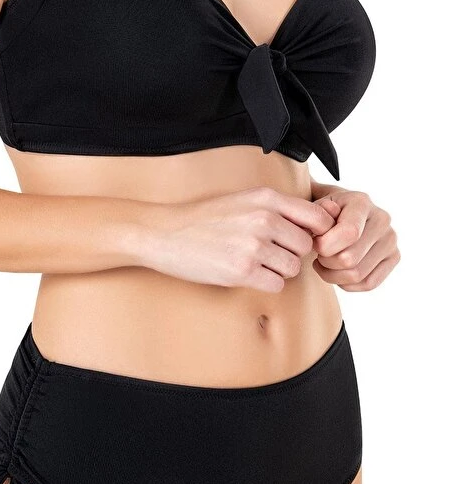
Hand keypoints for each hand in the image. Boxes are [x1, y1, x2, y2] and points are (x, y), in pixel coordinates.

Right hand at [144, 187, 336, 292]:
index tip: (301, 240)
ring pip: (293, 268)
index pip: (317, 218)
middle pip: (306, 246)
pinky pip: (277, 285)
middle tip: (270, 254)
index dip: (316, 233)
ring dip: (279, 271)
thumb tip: (314, 225)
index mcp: (266, 198)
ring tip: (256, 263)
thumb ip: (277, 208)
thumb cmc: (205, 219)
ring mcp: (254, 245)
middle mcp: (264, 219)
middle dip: (292, 253)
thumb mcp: (243, 200)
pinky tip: (248, 274)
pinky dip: (266, 284)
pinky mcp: (242, 270)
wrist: (166, 234)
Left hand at [311, 188, 399, 290]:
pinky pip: (369, 283)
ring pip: (357, 275)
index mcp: (361, 202)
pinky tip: (337, 272)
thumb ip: (315, 213)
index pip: (349, 233)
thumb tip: (326, 217)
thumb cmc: (323, 213)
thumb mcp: (314, 207)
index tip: (314, 244)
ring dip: (332, 275)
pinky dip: (347, 284)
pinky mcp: (394, 257)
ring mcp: (390, 240)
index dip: (325, 245)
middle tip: (318, 255)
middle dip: (326, 262)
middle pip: (349, 259)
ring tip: (324, 263)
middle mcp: (382, 219)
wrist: (341, 213)